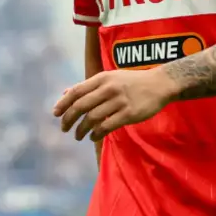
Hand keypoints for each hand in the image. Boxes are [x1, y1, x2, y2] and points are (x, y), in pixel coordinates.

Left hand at [53, 68, 177, 141]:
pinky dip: (96, 134)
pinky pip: (107, 127)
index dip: (63, 103)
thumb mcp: (110, 78)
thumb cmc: (132, 82)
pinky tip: (93, 137)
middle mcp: (109, 88)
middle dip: (69, 119)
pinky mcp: (129, 114)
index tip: (55, 114)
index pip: (77, 91)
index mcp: (103, 78)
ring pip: (92, 118)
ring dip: (81, 129)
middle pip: (81, 106)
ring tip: (78, 136)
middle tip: (64, 128)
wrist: (159, 84)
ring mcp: (119, 101)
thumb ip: (89, 86)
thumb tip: (65, 93)